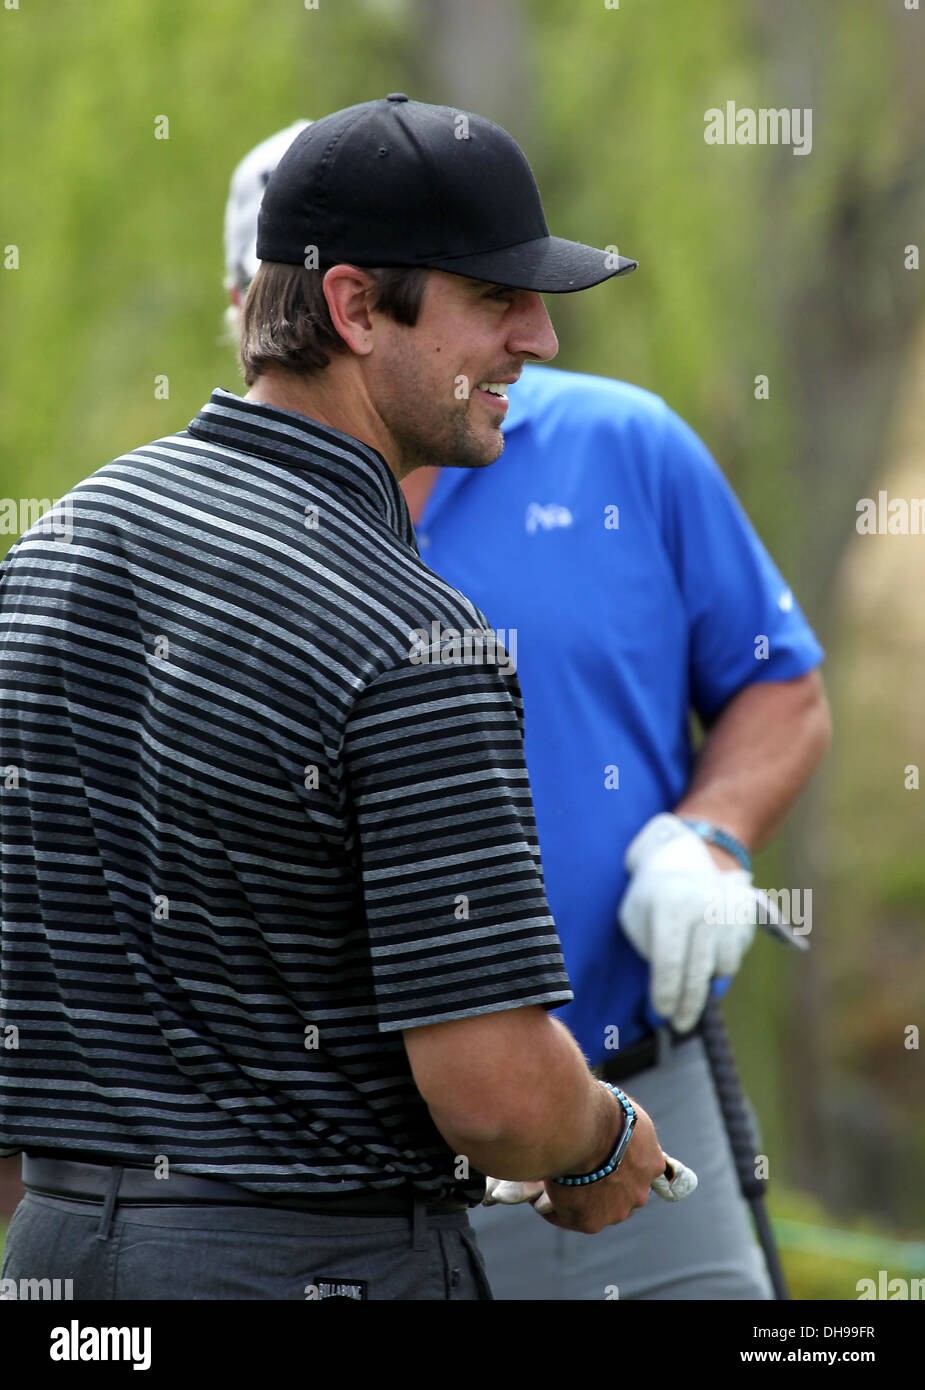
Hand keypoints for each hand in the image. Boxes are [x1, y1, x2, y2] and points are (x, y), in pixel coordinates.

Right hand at [484, 1099, 676, 1233]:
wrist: (580, 1127)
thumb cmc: (597, 1110)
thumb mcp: (621, 1112)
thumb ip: (620, 1128)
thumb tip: (605, 1128)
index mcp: (652, 1162)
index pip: (635, 1169)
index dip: (614, 1162)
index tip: (596, 1154)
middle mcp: (640, 1192)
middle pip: (616, 1192)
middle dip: (597, 1182)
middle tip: (570, 1165)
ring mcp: (617, 1211)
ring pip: (591, 1206)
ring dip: (574, 1194)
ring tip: (548, 1176)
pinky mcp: (590, 1222)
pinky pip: (564, 1215)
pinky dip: (550, 1204)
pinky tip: (537, 1188)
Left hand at [618, 813, 759, 1031]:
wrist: (682, 857)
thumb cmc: (651, 897)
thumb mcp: (636, 918)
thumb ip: (649, 952)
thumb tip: (670, 993)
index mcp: (671, 905)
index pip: (669, 963)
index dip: (666, 994)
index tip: (663, 1013)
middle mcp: (705, 906)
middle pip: (698, 971)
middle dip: (688, 1004)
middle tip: (679, 1025)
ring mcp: (730, 908)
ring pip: (723, 966)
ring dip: (706, 980)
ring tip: (690, 974)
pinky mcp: (747, 911)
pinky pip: (736, 954)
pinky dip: (721, 961)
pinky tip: (707, 951)